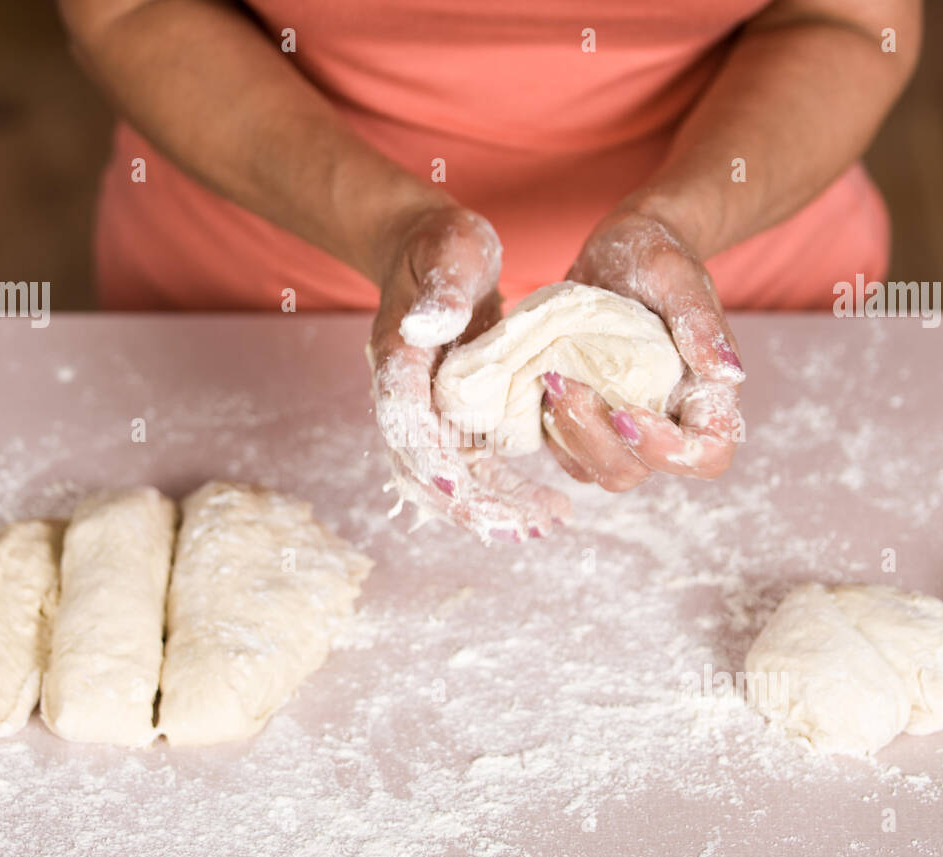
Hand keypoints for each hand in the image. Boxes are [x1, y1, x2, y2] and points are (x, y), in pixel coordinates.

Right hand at [368, 204, 570, 541]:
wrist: (434, 253)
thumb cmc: (442, 245)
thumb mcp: (448, 248)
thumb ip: (441, 288)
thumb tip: (425, 327)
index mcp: (397, 359)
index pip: (404, 420)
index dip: (429, 458)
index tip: (461, 488)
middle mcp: (406, 396)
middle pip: (426, 468)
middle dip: (472, 503)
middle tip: (529, 526)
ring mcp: (428, 413)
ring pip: (450, 478)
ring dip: (492, 508)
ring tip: (545, 524)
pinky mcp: (454, 419)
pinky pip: (473, 467)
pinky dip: (503, 491)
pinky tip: (543, 507)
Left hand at [549, 204, 745, 490]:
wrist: (618, 249)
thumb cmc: (657, 256)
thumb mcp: (676, 275)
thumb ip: (699, 320)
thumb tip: (728, 372)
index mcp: (704, 395)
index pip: (705, 456)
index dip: (667, 453)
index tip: (625, 413)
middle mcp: (665, 420)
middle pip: (637, 471)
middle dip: (595, 440)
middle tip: (567, 383)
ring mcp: (621, 425)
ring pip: (595, 468)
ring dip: (567, 434)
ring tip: (551, 378)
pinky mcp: (582, 419)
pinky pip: (564, 450)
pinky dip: (548, 428)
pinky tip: (540, 383)